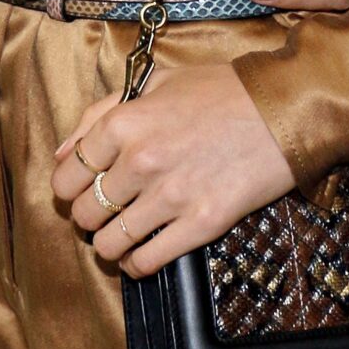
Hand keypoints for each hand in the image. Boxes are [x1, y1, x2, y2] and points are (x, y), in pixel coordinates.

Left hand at [52, 64, 296, 275]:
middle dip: (88, 217)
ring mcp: (170, 196)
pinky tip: (142, 256)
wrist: (284, 109)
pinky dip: (137, 265)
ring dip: (110, 245)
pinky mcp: (201, 224)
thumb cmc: (223, 92)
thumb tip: (63, 153)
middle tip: (105, 214)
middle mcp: (140, 161)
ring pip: (109, 243)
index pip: (67, 175)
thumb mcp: (156, 83)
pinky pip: (148, 261)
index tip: (81, 192)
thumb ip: (101, 113)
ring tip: (122, 238)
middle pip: (84, 212)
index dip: (68, 189)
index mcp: (124, 123)